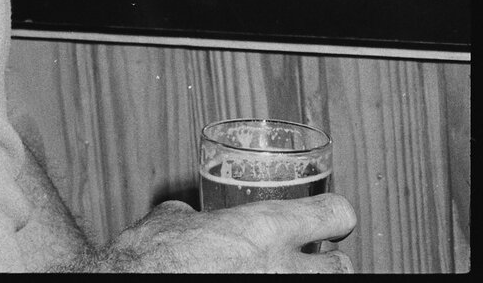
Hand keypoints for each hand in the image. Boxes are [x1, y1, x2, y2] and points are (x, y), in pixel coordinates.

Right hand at [97, 194, 356, 273]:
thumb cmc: (148, 257)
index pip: (335, 213)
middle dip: (328, 262)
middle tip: (309, 260)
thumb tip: (194, 220)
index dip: (334, 214)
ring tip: (277, 277)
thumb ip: (200, 217)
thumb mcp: (173, 219)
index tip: (330, 217)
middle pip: (343, 266)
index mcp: (264, 229)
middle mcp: (280, 271)